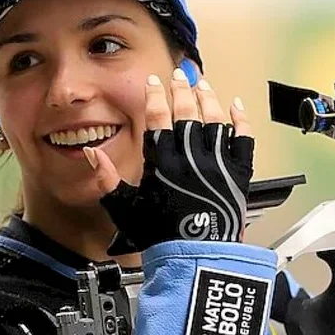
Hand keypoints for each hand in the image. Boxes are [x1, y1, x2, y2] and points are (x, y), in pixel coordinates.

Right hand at [83, 69, 254, 252]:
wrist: (195, 258)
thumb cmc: (161, 238)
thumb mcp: (125, 209)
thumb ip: (107, 179)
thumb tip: (91, 154)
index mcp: (163, 164)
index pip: (158, 118)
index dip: (155, 97)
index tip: (154, 83)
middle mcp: (191, 158)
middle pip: (187, 113)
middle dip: (182, 89)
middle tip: (179, 76)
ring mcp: (217, 164)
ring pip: (214, 120)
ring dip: (207, 98)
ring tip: (202, 83)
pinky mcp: (239, 174)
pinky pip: (243, 139)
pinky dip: (241, 120)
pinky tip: (237, 106)